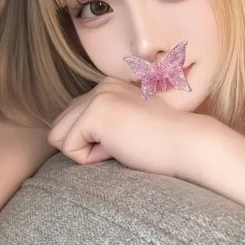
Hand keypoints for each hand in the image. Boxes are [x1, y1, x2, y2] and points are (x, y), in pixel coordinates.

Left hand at [48, 77, 211, 177]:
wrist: (186, 144)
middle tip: (122, 142)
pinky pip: (69, 148)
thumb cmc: (161, 142)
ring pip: (59, 136)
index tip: (126, 137)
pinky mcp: (96, 112)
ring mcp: (98, 96)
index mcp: (108, 86)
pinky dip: (91, 158)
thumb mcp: (128, 123)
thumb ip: (104, 120)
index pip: (73, 119)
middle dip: (85, 143)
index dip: (93, 139)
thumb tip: (73, 133)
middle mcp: (100, 86)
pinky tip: (120, 147)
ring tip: (119, 144)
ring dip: (86, 150)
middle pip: (61, 126)